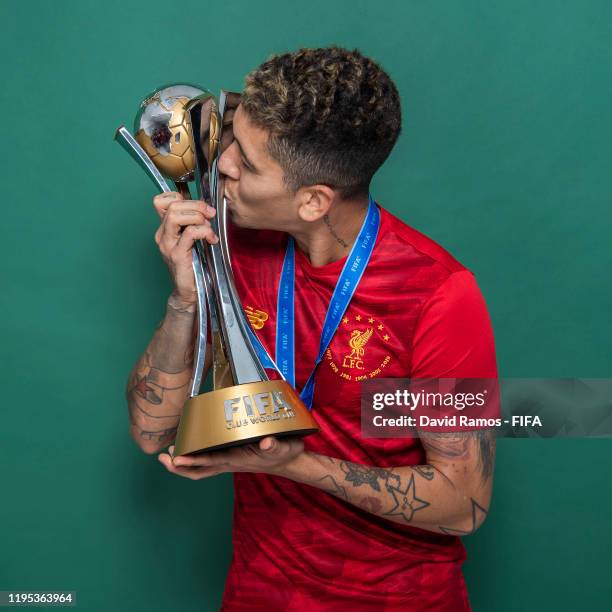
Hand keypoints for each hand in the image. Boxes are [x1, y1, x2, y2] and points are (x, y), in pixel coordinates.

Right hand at [152, 191, 217, 306]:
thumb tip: (207, 208)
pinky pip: (191, 233)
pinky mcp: (177, 255)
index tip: (199, 208)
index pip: (162, 200)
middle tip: (210, 215)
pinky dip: (205, 232)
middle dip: (196, 205)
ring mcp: (167, 245)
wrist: (189, 292)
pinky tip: (212, 241)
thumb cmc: (194, 265)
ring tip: (209, 227)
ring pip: (176, 215)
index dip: (182, 197)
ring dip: (198, 216)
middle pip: (173, 204)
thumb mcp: (192, 240)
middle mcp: (162, 235)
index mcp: (165, 229)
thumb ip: (193, 224)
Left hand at [157, 436, 303, 479]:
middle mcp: (229, 462)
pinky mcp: (230, 457)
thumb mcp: (284, 446)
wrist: (289, 461)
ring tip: (167, 454)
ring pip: (200, 468)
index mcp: (238, 459)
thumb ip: (275, 445)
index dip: (192, 461)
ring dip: (182, 464)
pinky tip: (187, 449)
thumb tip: (267, 443)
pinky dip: (193, 458)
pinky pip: (206, 462)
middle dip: (179, 466)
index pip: (210, 462)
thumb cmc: (286, 452)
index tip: (176, 458)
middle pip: (198, 470)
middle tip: (163, 457)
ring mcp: (228, 462)